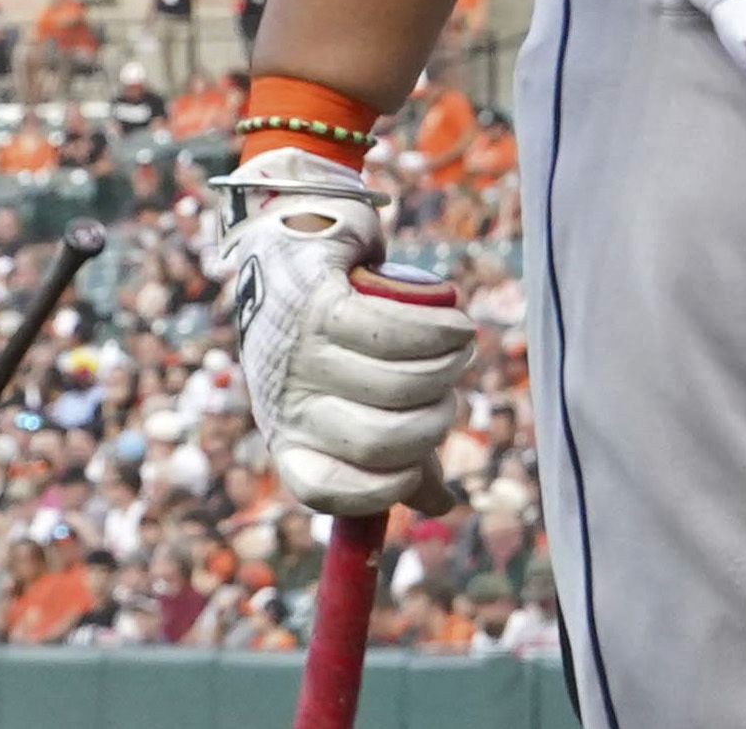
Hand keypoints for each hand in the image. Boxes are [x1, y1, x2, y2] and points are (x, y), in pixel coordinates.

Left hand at [217, 148, 475, 515]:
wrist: (289, 243)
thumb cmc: (327, 337)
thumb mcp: (346, 398)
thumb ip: (393, 452)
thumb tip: (439, 502)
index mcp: (288, 435)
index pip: (323, 488)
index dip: (382, 490)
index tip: (418, 468)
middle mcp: (286, 397)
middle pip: (380, 441)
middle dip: (434, 423)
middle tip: (447, 394)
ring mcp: (299, 350)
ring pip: (397, 384)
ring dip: (447, 368)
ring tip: (459, 350)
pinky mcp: (320, 301)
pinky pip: (395, 331)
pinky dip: (440, 331)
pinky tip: (456, 326)